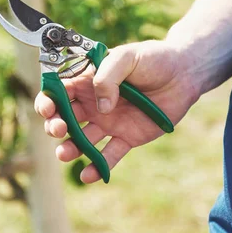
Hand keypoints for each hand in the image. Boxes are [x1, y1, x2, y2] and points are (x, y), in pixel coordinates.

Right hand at [34, 40, 198, 182]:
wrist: (184, 74)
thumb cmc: (154, 59)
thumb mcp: (128, 57)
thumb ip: (108, 76)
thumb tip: (101, 108)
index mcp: (88, 80)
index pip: (58, 92)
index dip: (47, 102)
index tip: (47, 109)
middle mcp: (94, 103)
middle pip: (64, 119)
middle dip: (54, 126)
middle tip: (57, 129)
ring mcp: (109, 122)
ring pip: (82, 140)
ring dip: (69, 149)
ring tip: (65, 154)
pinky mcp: (127, 137)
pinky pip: (109, 155)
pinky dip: (98, 167)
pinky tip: (88, 176)